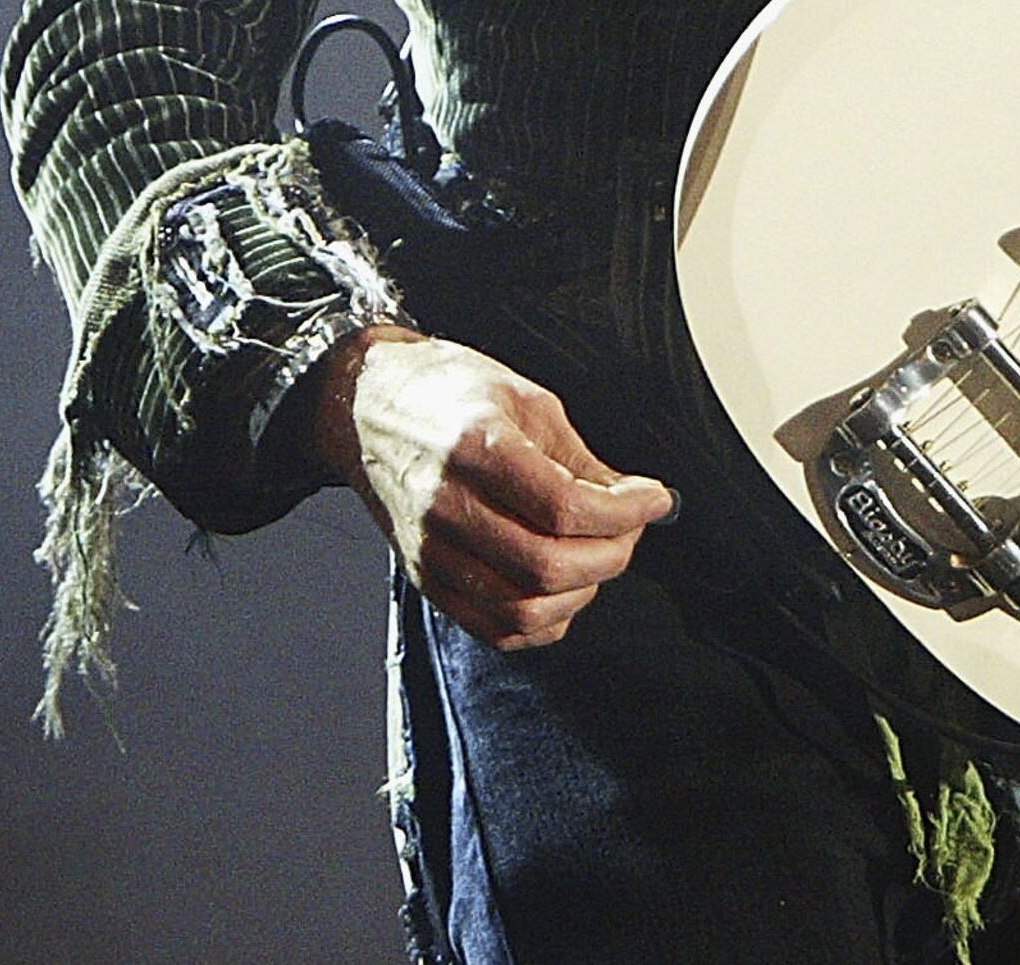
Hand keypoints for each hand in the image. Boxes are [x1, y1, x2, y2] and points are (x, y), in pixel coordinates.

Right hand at [310, 323, 675, 649]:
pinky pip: (493, 628)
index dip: (625, 511)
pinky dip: (543, 621)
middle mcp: (446, 506)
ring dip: (581, 591)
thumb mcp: (525, 398)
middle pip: (546, 566)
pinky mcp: (425, 578)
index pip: (563, 508)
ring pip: (522, 608)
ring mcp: (430, 550)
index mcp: (474, 448)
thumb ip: (579, 459)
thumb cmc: (446, 391)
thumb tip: (633, 501)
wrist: (365, 409)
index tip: (654, 499)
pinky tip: (564, 588)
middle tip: (631, 527)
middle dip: (612, 554)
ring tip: (599, 554)